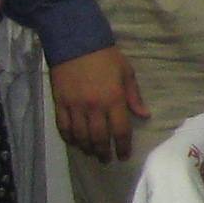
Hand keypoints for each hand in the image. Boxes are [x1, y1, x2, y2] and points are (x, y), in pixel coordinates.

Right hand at [50, 46, 145, 162]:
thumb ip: (134, 97)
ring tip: (92, 153)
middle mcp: (94, 107)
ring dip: (86, 148)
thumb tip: (144, 115)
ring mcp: (75, 106)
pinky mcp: (59, 103)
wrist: (75, 43)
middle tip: (107, 159)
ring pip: (80, 136)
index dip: (122, 146)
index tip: (124, 156)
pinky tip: (75, 142)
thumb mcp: (127, 73)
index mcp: (114, 99)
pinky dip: (69, 138)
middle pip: (98, 138)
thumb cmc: (106, 57)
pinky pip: (63, 126)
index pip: (120, 130)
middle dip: (104, 152)